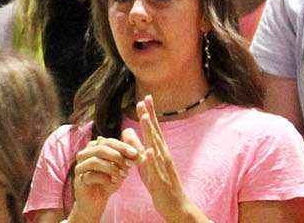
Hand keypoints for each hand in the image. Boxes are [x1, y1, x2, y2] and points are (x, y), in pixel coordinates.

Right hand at [68, 136, 137, 222]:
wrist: (96, 201)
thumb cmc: (109, 181)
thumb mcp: (123, 169)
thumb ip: (132, 159)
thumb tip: (143, 152)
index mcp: (95, 147)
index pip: (108, 141)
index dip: (122, 146)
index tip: (135, 153)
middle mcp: (85, 154)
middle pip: (100, 147)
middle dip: (118, 156)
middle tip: (130, 165)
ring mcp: (80, 166)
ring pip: (94, 161)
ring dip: (112, 168)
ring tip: (124, 175)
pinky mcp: (79, 180)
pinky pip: (90, 176)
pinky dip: (105, 179)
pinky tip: (113, 183)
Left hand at [132, 97, 198, 219]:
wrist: (176, 206)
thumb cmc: (160, 184)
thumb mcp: (144, 164)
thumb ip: (136, 148)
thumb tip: (127, 132)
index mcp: (159, 151)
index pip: (153, 129)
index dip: (149, 114)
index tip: (145, 98)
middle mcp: (163, 155)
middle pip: (155, 132)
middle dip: (150, 116)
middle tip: (144, 99)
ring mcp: (163, 167)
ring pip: (156, 147)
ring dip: (151, 132)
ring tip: (146, 117)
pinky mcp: (161, 180)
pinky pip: (156, 168)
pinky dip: (152, 159)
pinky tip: (148, 150)